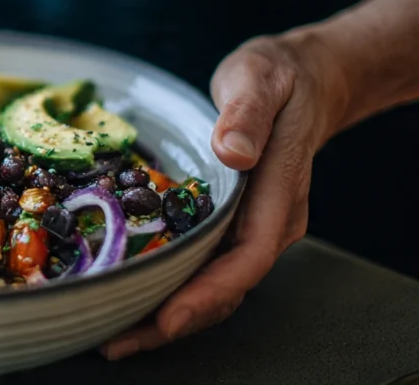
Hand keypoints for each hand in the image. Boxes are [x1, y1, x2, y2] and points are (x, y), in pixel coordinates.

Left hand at [102, 29, 349, 359]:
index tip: (168, 316)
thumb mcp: (260, 80)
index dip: (207, 292)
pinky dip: (171, 289)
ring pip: (213, 286)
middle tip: (117, 340)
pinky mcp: (231, 223)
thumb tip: (232, 152)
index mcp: (278, 195)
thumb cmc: (279, 77)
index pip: (247, 257)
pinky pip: (203, 267)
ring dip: (167, 314)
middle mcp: (268, 222)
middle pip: (225, 288)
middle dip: (174, 320)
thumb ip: (247, 114)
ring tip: (115, 335)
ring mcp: (250, 226)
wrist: (303, 80)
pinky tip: (132, 297)